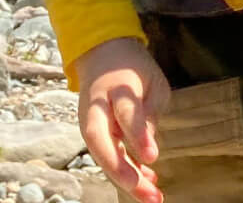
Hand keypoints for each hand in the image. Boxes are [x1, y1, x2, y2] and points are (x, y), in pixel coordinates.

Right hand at [74, 37, 171, 202]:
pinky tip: (147, 182)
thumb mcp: (152, 79)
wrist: (101, 54)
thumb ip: (151, 110)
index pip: (125, 113)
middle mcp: (96, 106)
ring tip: (151, 196)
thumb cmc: (133, 67)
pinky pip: (106, 154)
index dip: (138, 135)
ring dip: (124, 178)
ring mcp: (89, 120)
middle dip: (120, 168)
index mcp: (116, 86)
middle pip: (100, 140)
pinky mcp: (91, 132)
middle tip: (144, 189)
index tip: (153, 156)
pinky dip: (125, 171)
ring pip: (101, 154)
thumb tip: (149, 147)